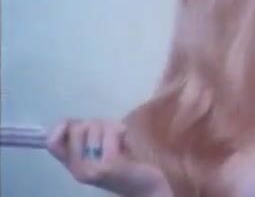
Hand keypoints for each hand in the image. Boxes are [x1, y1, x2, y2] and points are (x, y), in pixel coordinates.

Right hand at [47, 119, 171, 196]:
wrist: (146, 188)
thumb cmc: (126, 165)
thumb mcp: (101, 152)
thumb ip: (86, 139)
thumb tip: (68, 121)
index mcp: (74, 165)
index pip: (52, 143)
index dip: (61, 126)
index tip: (79, 124)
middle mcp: (78, 169)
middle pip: (78, 127)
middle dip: (98, 123)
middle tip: (111, 135)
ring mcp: (92, 168)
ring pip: (96, 126)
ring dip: (112, 127)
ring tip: (121, 142)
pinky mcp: (108, 165)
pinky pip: (111, 133)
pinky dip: (122, 131)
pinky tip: (127, 144)